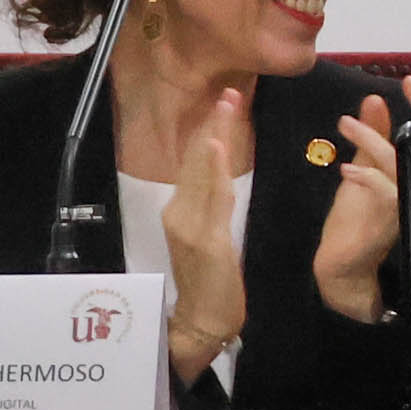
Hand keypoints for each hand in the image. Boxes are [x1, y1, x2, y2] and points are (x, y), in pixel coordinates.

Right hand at [159, 78, 252, 381]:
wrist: (202, 320)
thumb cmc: (210, 278)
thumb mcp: (211, 232)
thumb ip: (212, 201)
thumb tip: (218, 169)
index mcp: (183, 208)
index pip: (198, 160)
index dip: (212, 129)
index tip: (227, 99)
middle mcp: (180, 211)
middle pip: (198, 158)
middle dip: (214, 123)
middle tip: (231, 89)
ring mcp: (190, 225)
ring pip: (203, 172)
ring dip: (216, 135)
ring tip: (226, 105)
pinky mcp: (204, 240)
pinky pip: (210, 201)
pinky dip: (211, 172)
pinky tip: (216, 148)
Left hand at [311, 89, 408, 325]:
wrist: (343, 264)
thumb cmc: (355, 219)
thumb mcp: (361, 168)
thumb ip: (372, 136)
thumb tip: (375, 98)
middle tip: (407, 87)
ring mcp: (409, 204)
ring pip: (402, 163)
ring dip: (373, 140)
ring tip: (346, 125)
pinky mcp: (393, 222)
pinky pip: (386, 193)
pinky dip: (366, 178)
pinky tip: (346, 169)